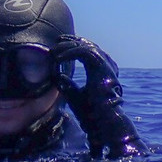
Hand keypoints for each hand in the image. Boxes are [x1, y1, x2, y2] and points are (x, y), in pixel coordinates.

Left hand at [53, 34, 146, 157]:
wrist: (103, 120)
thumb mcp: (76, 96)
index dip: (75, 45)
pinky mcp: (102, 67)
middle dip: (72, 41)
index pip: (89, 51)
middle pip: (89, 45)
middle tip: (57, 40)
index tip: (60, 44)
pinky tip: (60, 57)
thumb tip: (57, 77)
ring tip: (55, 50)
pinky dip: (71, 52)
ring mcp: (106, 65)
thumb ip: (68, 86)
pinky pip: (86, 52)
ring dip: (69, 47)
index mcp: (102, 71)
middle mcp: (106, 65)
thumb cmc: (92, 113)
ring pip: (87, 47)